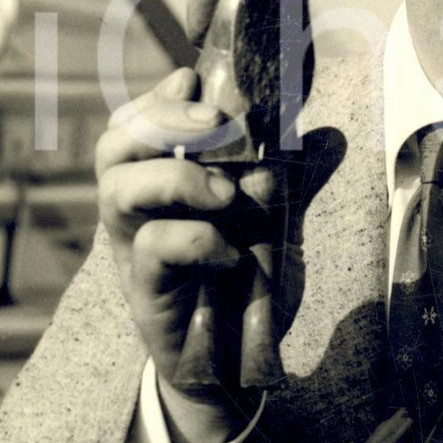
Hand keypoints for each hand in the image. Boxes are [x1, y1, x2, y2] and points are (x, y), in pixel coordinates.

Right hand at [96, 67, 276, 442]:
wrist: (240, 363)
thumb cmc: (247, 284)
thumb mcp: (276, 223)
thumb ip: (293, 180)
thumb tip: (328, 135)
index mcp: (161, 182)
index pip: (137, 122)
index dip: (160, 96)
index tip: (194, 79)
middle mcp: (138, 210)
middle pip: (114, 144)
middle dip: (162, 119)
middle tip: (217, 124)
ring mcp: (134, 248)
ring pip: (118, 186)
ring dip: (176, 174)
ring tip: (226, 193)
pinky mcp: (145, 289)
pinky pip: (155, 244)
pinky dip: (199, 238)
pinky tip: (231, 253)